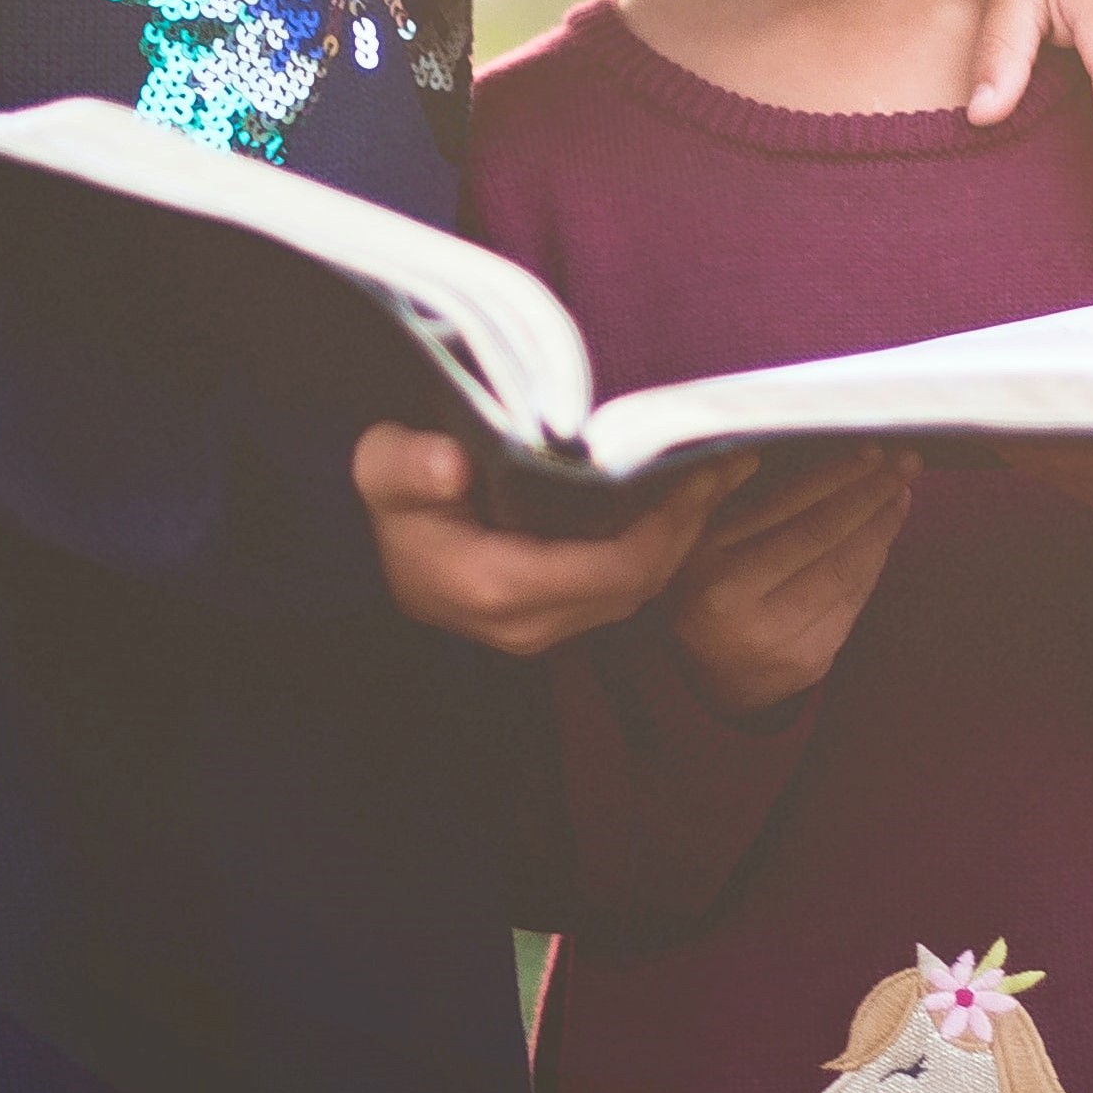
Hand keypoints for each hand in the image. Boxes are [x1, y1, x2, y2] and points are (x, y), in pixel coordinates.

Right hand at [352, 423, 744, 654]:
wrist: (366, 548)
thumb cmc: (388, 497)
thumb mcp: (382, 468)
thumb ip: (410, 466)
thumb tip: (450, 465)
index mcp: (496, 587)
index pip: (615, 567)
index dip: (669, 522)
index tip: (701, 465)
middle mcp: (527, 624)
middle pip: (638, 582)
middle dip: (688, 525)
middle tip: (726, 460)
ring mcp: (539, 631)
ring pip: (635, 593)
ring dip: (678, 538)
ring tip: (711, 475)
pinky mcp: (549, 623)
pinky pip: (619, 592)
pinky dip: (653, 550)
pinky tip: (674, 506)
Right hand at [664, 448, 915, 714]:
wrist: (710, 676)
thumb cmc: (703, 586)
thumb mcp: (694, 539)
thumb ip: (725, 494)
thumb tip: (774, 451)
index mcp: (714, 570)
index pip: (789, 511)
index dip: (836, 477)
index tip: (871, 450)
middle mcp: (747, 609)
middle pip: (826, 539)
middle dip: (872, 495)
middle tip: (906, 463)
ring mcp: (783, 640)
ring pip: (848, 571)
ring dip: (882, 527)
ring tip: (900, 493)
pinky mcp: (812, 660)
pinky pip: (854, 601)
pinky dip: (872, 563)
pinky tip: (883, 535)